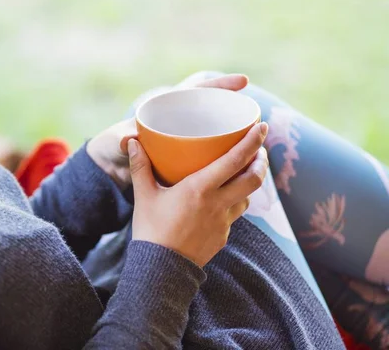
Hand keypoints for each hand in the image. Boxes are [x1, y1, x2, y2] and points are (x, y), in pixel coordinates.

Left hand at [86, 74, 249, 189]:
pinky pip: (210, 154)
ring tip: (256, 147)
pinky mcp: (187, 157)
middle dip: (235, 112)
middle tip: (259, 123)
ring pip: (215, 133)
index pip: (196, 90)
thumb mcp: (116, 143)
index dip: (219, 85)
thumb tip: (127, 139)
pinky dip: (223, 159)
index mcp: (164, 109)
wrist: (110, 167)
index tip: (243, 82)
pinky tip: (240, 168)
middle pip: (213, 110)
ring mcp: (185, 139)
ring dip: (234, 138)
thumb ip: (122, 140)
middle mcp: (179, 121)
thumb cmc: (113, 148)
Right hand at [128, 122, 268, 266]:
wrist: (160, 269)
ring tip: (243, 171)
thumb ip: (140, 167)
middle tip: (258, 148)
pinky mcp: (223, 236)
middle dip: (260, 160)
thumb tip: (133, 142)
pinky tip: (223, 199)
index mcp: (200, 189)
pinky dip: (235, 202)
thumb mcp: (144, 195)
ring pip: (247, 197)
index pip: (235, 160)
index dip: (252, 141)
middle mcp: (217, 204)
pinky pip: (235, 214)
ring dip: (250, 182)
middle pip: (253, 178)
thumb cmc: (151, 230)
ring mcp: (223, 222)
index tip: (261, 126)